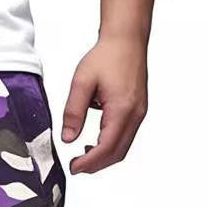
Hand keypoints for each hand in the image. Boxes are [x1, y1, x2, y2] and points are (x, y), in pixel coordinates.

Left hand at [61, 38, 148, 174]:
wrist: (127, 39)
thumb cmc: (106, 55)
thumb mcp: (82, 82)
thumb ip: (73, 112)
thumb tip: (67, 139)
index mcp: (122, 109)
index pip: (106, 147)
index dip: (89, 162)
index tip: (73, 167)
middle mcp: (135, 115)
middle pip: (116, 154)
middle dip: (95, 165)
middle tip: (76, 166)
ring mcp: (139, 114)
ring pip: (122, 148)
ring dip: (103, 158)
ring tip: (82, 156)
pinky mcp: (138, 112)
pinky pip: (125, 138)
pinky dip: (110, 147)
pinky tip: (94, 143)